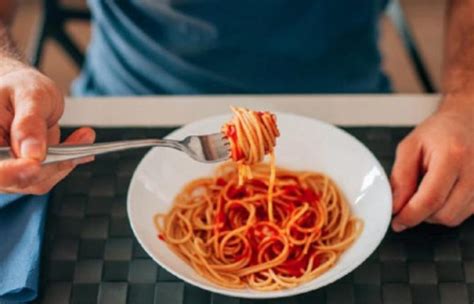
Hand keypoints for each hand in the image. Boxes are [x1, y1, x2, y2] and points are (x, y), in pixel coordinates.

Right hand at [0, 64, 94, 194]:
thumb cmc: (21, 89)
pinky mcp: (28, 172)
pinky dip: (68, 160)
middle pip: (17, 179)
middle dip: (50, 165)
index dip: (11, 172)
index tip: (34, 164)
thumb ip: (28, 123)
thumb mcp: (28, 96)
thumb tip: (32, 154)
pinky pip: (50, 175)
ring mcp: (10, 170)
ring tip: (84, 135)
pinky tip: (81, 140)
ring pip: (38, 180)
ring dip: (65, 161)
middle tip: (76, 150)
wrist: (25, 94)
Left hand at [391, 95, 473, 230]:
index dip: (410, 215)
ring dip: (435, 213)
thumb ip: (401, 178)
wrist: (469, 120)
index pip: (430, 199)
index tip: (397, 222)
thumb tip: (395, 207)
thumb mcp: (410, 147)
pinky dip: (449, 210)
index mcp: (452, 156)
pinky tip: (443, 192)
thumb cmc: (439, 132)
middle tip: (409, 201)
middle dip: (421, 215)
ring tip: (428, 190)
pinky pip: (466, 214)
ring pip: (455, 217)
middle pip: (444, 214)